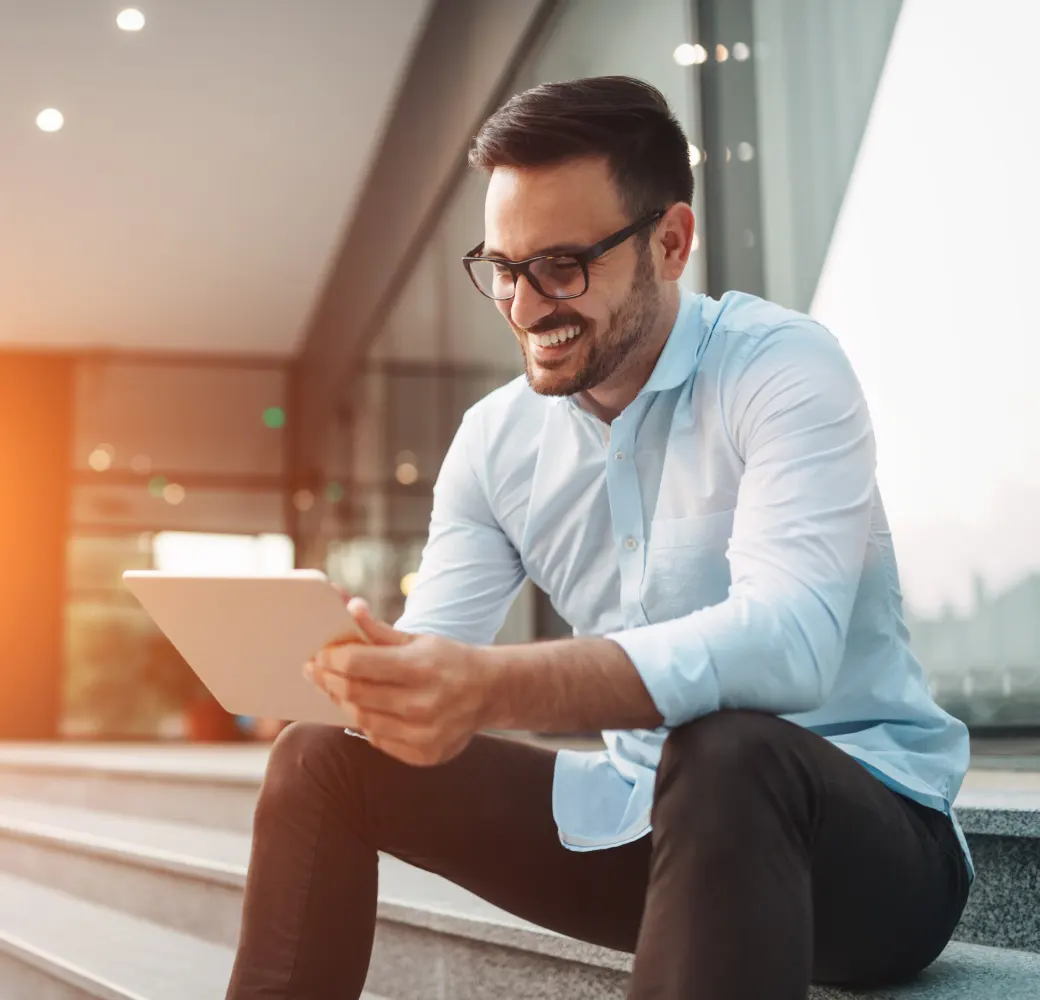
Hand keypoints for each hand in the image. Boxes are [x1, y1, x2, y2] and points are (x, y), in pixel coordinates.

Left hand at [303, 598, 493, 766]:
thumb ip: (379, 630)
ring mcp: (424, 733)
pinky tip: (366, 709)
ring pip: (363, 719)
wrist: (491, 692)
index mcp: (421, 667)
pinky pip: (379, 740)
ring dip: (343, 702)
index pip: (357, 663)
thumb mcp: (418, 639)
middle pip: (354, 693)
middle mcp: (424, 703)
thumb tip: (349, 608)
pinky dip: (368, 723)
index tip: (319, 654)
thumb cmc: (449, 661)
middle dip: (328, 680)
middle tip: (315, 670)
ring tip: (336, 689)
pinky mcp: (424, 754)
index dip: (331, 658)